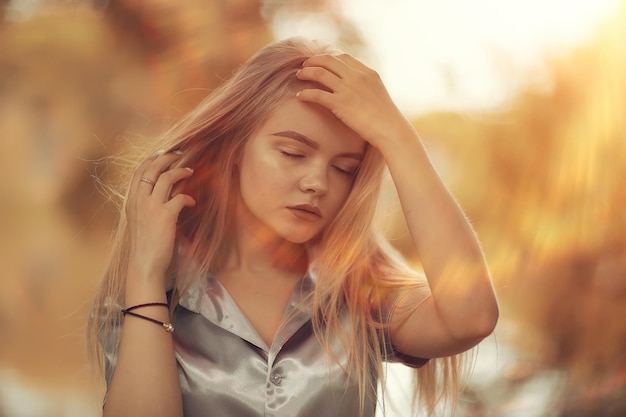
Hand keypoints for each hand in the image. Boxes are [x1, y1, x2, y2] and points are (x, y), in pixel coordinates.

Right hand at [125, 151, 195, 288]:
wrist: (144, 265)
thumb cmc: (144, 246)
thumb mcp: (139, 221)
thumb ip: (146, 206)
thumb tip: (161, 194)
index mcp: (130, 201)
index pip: (138, 172)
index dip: (151, 160)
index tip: (162, 154)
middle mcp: (138, 201)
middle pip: (151, 169)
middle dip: (166, 158)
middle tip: (178, 155)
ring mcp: (151, 207)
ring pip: (166, 178)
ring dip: (180, 171)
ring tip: (190, 171)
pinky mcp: (165, 216)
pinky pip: (180, 197)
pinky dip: (188, 197)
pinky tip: (192, 202)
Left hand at [296, 54, 413, 149]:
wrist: (389, 128)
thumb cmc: (385, 116)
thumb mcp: (378, 92)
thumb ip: (366, 85)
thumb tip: (355, 86)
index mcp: (367, 72)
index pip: (344, 57)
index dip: (329, 57)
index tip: (320, 61)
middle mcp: (356, 77)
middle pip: (329, 60)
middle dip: (314, 60)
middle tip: (305, 65)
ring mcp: (348, 89)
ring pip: (320, 73)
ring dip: (307, 72)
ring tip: (299, 76)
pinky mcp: (340, 104)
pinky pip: (317, 94)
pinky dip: (306, 93)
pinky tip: (300, 95)